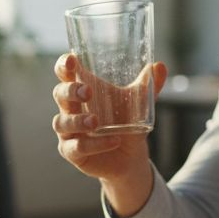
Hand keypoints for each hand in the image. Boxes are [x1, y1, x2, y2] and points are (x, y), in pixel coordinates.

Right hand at [52, 53, 166, 217]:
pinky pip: (76, 147)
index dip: (63, 65)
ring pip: (62, 122)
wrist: (130, 156)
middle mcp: (70, 109)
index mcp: (82, 90)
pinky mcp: (71, 152)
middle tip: (88, 92)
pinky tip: (113, 141)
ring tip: (96, 122)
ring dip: (77, 120)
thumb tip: (159, 66)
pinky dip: (94, 144)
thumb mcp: (139, 104)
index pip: (65, 73)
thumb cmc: (126, 122)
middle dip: (70, 91)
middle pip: (59, 94)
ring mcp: (68, 131)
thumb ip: (149, 86)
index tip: (71, 60)